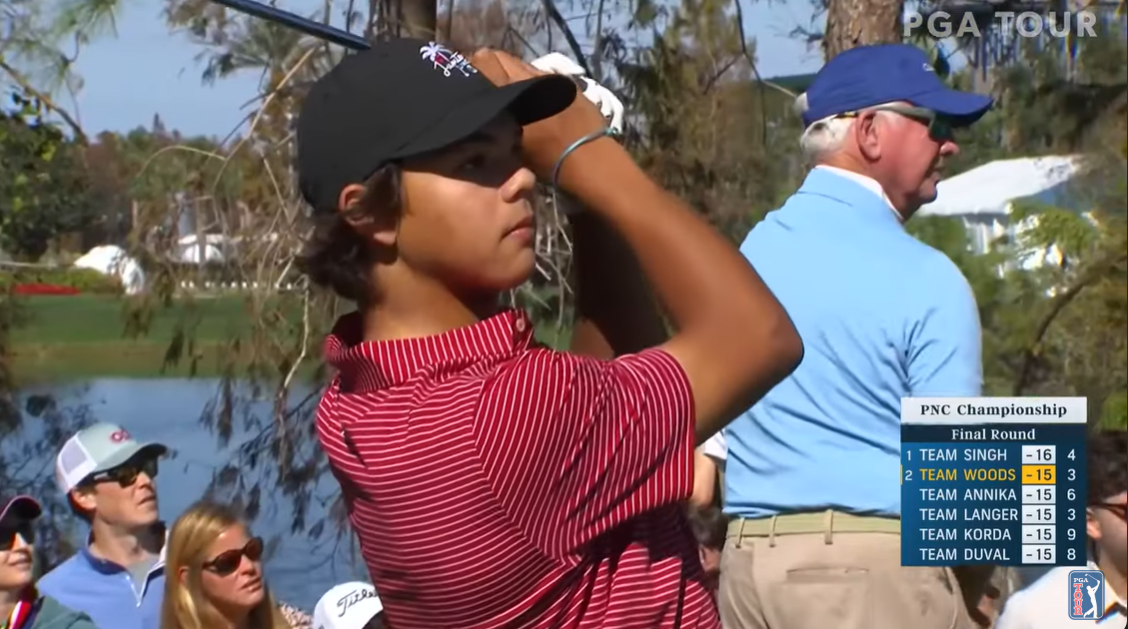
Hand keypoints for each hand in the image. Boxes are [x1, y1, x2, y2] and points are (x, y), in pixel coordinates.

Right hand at [470, 48, 608, 178]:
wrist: (588, 158)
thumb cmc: (547, 158)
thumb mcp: (511, 144)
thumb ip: (493, 122)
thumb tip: (482, 112)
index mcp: (513, 88)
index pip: (485, 61)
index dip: (472, 68)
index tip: (465, 82)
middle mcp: (530, 76)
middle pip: (500, 57)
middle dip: (489, 68)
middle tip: (483, 86)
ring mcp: (549, 77)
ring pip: (521, 65)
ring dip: (511, 74)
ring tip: (507, 92)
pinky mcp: (565, 82)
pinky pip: (540, 75)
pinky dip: (530, 82)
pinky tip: (531, 98)